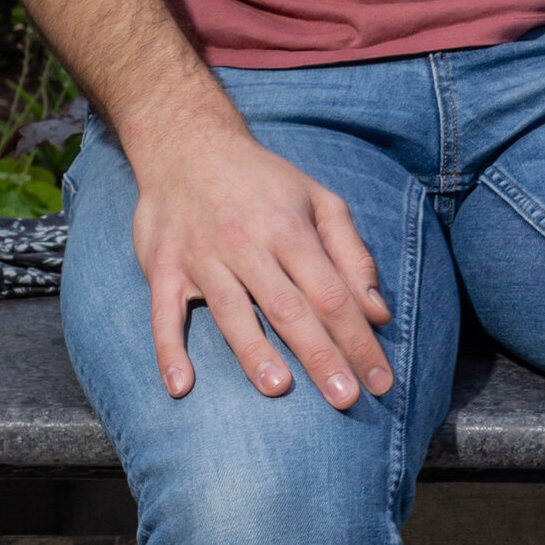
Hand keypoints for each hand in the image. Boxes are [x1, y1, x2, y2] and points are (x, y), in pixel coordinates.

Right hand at [128, 122, 394, 404]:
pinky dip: (168, 349)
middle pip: (290, 309)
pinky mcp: (163, 268)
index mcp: (290, 230)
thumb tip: (379, 313)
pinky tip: (180, 386)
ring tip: (278, 388)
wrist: (187, 145)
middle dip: (321, 356)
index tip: (381, 381)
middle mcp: (247, 244)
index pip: (332, 295)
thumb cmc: (264, 182)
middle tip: (345, 399)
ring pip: (231, 311)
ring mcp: (201, 257)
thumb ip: (353, 257)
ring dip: (253, 351)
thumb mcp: (320, 202)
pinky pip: (163, 314)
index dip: (359, 340)